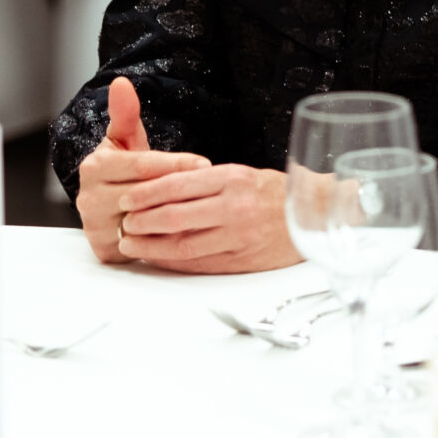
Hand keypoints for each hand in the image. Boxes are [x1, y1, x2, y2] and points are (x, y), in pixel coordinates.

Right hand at [74, 77, 207, 264]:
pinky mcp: (106, 251)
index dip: (175, 164)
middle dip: (180, 192)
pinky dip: (168, 241)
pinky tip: (192, 233)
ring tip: (207, 210)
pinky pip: (144, 247)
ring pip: (145, 223)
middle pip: (144, 195)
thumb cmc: (122, 168)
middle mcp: (89, 198)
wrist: (108, 204)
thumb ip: (125, 114)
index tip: (204, 163)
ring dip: (177, 218)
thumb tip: (121, 83)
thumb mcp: (124, 139)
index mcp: (95, 167)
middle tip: (212, 189)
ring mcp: (96, 227)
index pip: (142, 165)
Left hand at [116, 162, 297, 273]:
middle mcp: (234, 207)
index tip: (127, 198)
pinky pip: (199, 264)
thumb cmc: (275, 193)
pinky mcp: (242, 261)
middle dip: (142, 220)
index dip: (146, 193)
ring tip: (132, 244)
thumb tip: (162, 189)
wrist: (313, 216)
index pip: (177, 185)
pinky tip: (158, 260)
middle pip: (175, 215)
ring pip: (183, 244)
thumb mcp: (241, 174)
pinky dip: (173, 263)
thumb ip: (205, 182)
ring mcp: (238, 237)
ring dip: (151, 246)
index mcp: (231, 178)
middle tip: (124, 222)